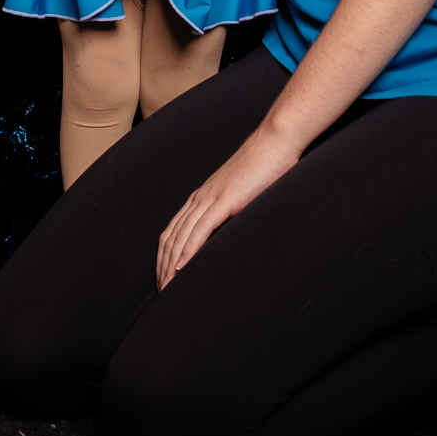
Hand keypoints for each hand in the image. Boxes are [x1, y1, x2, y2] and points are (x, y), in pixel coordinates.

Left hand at [157, 124, 302, 285]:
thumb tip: (232, 237)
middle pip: (171, 237)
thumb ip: (233, 214)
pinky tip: (182, 267)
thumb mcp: (243, 196)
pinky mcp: (225, 199)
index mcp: (202, 197)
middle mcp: (200, 198)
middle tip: (161, 293)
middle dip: (163, 267)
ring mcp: (211, 197)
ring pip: (181, 236)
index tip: (164, 279)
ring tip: (167, 288)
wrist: (275, 143)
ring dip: (171, 264)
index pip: (174, 232)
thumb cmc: (265, 170)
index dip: (164, 257)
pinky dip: (188, 250)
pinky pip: (201, 229)